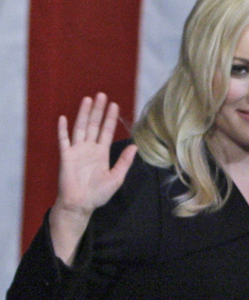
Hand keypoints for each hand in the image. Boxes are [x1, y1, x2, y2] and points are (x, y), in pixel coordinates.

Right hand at [50, 93, 136, 264]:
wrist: (81, 204)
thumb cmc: (99, 193)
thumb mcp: (116, 177)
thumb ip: (125, 161)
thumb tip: (134, 146)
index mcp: (101, 153)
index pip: (106, 131)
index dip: (110, 118)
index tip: (114, 105)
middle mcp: (89, 149)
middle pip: (94, 125)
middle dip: (98, 110)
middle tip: (102, 94)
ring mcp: (77, 151)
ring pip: (80, 128)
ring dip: (84, 114)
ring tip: (88, 99)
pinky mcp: (66, 157)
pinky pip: (64, 141)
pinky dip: (63, 130)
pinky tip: (63, 117)